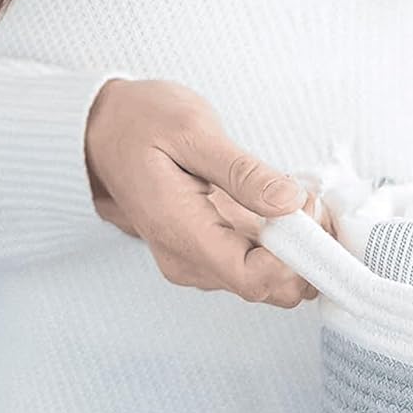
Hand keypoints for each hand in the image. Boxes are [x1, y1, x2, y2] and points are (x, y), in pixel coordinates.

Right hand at [85, 79, 320, 305]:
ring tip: (300, 200)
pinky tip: (290, 210)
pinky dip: (289, 245)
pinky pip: (263, 266)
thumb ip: (243, 172)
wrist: (101, 129)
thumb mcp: (190, 130)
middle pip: (270, 289)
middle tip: (310, 203)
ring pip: (273, 282)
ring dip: (302, 250)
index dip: (294, 256)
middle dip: (307, 254)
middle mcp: (191, 261)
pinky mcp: (213, 253)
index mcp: (181, 234)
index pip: (253, 279)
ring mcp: (202, 262)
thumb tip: (289, 202)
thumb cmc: (138, 123)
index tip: (304, 211)